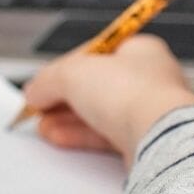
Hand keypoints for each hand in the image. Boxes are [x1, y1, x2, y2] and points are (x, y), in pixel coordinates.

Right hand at [22, 35, 193, 159]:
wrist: (159, 137)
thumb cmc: (131, 92)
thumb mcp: (73, 73)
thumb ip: (48, 80)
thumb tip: (34, 91)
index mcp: (140, 50)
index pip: (94, 54)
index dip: (64, 67)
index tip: (41, 82)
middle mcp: (149, 80)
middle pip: (96, 87)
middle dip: (62, 99)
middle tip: (40, 106)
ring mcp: (147, 113)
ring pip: (100, 114)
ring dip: (67, 120)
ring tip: (43, 127)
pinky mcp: (144, 143)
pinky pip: (106, 137)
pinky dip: (80, 137)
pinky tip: (59, 138)